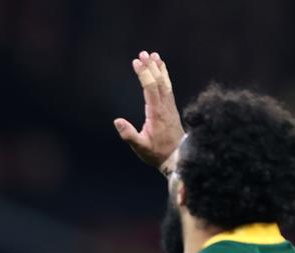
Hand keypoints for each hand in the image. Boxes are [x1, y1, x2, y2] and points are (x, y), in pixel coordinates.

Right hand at [113, 51, 184, 172]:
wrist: (177, 157)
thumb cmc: (156, 153)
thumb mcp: (140, 147)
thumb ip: (129, 134)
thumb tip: (117, 121)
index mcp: (156, 113)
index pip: (150, 88)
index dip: (144, 74)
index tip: (136, 62)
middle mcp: (165, 106)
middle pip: (159, 81)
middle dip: (151, 66)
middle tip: (143, 53)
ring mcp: (170, 106)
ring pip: (166, 83)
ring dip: (159, 68)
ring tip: (154, 55)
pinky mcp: (171, 108)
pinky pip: (168, 87)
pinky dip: (165, 76)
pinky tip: (162, 69)